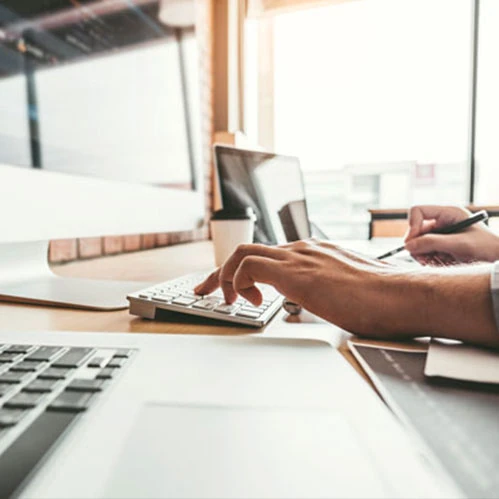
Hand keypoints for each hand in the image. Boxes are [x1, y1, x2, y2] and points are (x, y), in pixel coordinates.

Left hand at [195, 240, 420, 336]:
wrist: (401, 295)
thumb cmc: (381, 299)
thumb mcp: (346, 290)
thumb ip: (328, 289)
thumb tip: (322, 303)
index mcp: (313, 254)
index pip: (267, 254)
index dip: (242, 271)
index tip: (233, 289)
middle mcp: (302, 250)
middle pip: (247, 249)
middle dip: (220, 271)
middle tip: (206, 291)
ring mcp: (299, 258)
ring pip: (243, 253)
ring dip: (224, 277)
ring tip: (225, 301)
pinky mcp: (296, 272)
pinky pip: (249, 266)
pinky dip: (238, 282)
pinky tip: (252, 302)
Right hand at [404, 205, 498, 263]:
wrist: (497, 259)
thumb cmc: (486, 247)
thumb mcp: (460, 244)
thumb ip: (433, 243)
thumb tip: (408, 246)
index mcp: (448, 213)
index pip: (418, 211)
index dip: (413, 226)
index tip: (414, 242)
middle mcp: (442, 221)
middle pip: (415, 230)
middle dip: (417, 245)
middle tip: (424, 259)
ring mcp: (440, 234)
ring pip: (417, 243)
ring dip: (422, 254)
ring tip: (435, 262)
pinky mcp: (440, 246)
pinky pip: (424, 251)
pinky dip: (428, 259)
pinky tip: (439, 263)